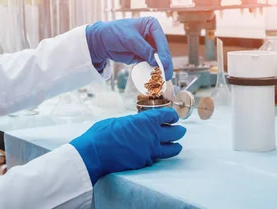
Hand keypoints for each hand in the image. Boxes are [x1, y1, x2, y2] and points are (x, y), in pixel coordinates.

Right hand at [70, 108, 185, 184]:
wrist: (95, 152)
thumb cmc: (103, 133)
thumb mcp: (120, 121)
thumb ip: (134, 122)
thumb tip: (138, 124)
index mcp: (145, 121)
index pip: (166, 116)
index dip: (172, 115)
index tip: (174, 116)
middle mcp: (152, 135)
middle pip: (175, 133)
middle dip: (179, 130)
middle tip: (181, 130)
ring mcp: (150, 150)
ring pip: (171, 149)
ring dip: (176, 145)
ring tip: (178, 145)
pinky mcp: (145, 162)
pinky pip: (157, 158)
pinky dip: (159, 155)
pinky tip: (158, 154)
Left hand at [86, 17, 172, 79]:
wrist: (103, 41)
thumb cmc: (115, 33)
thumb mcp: (129, 39)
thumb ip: (144, 49)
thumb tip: (157, 61)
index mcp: (152, 25)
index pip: (161, 40)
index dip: (163, 52)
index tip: (164, 64)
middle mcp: (153, 35)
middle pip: (163, 51)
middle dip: (164, 63)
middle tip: (166, 75)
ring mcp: (150, 46)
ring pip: (159, 59)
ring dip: (161, 69)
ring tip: (162, 79)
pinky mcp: (145, 56)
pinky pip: (152, 64)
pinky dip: (153, 71)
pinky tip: (155, 78)